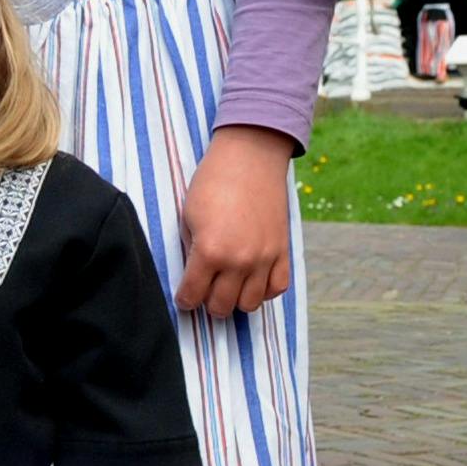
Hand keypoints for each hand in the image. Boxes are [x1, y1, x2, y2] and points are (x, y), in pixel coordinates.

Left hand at [174, 124, 295, 318]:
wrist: (250, 159)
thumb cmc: (212, 183)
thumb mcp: (187, 217)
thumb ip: (191, 251)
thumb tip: (193, 275)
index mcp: (210, 252)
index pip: (192, 296)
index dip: (184, 299)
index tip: (184, 297)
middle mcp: (239, 261)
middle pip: (221, 306)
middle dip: (207, 302)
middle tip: (204, 291)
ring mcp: (264, 258)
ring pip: (250, 304)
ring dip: (235, 300)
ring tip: (227, 287)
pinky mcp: (282, 251)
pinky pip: (277, 288)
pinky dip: (264, 291)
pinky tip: (252, 281)